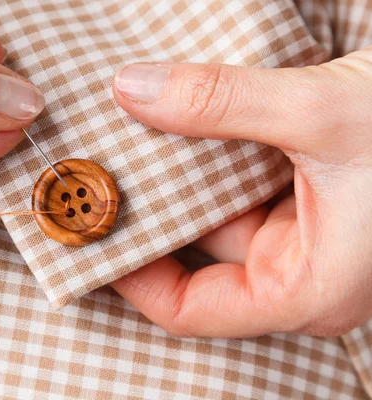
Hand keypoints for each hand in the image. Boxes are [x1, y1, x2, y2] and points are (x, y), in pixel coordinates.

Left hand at [111, 48, 371, 336]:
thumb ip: (223, 103)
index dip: (130, 274)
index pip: (188, 307)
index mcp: (305, 287)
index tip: (88, 231)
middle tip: (94, 168)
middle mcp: (299, 264)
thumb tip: (133, 90)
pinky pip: (238, 176)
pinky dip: (207, 149)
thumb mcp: (325, 115)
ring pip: (213, 206)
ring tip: (123, 132)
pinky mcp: (307, 188)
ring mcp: (303, 225)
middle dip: (146, 210)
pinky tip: (176, 117)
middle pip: (193, 251)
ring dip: (175, 169)